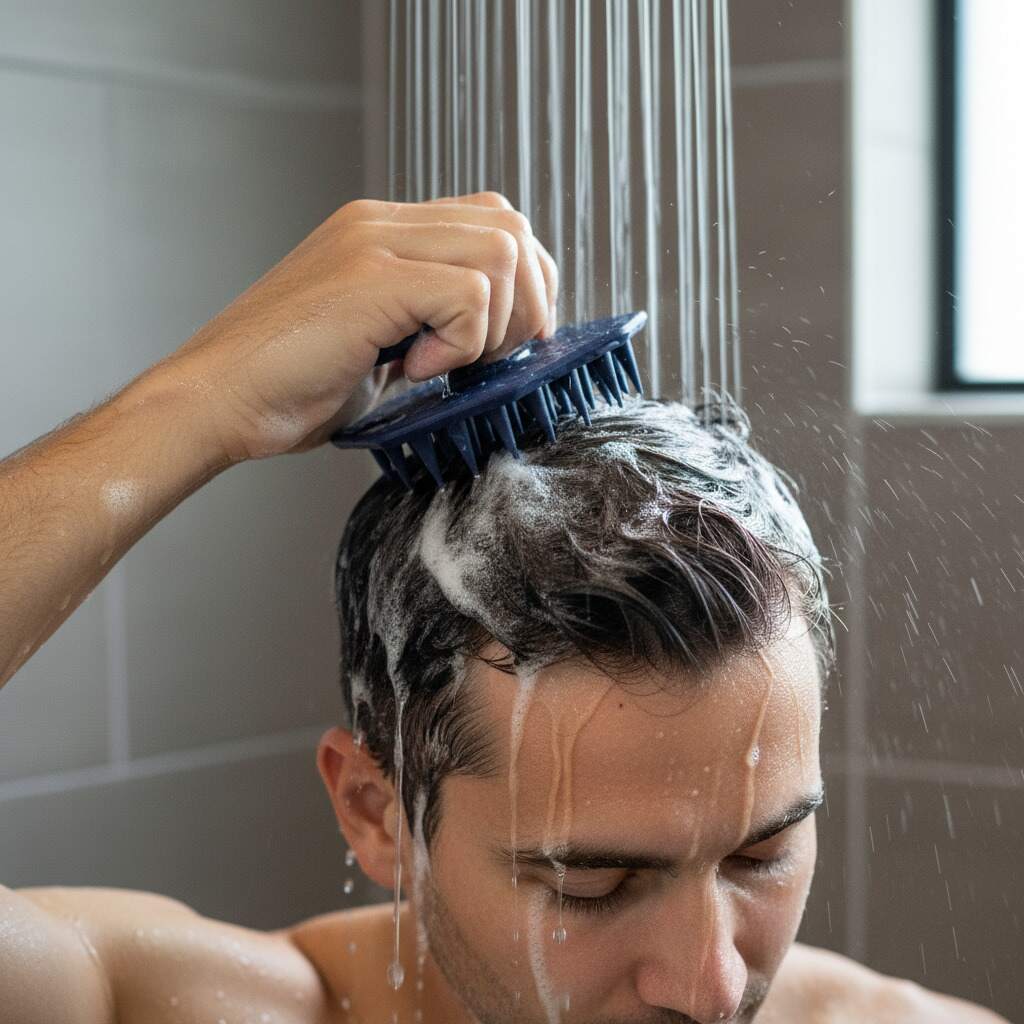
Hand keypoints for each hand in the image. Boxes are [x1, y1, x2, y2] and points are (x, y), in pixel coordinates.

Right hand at [150, 191, 558, 461]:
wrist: (218, 400)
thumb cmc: (291, 385)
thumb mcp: (379, 343)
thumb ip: (429, 321)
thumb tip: (498, 337)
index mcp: (384, 231)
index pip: (495, 221)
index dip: (526, 282)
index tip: (513, 341)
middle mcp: (381, 222)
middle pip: (511, 227)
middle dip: (527, 303)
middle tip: (490, 359)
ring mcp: (373, 242)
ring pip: (501, 253)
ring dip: (496, 325)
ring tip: (444, 365)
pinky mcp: (370, 277)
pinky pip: (469, 295)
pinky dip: (461, 344)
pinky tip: (413, 369)